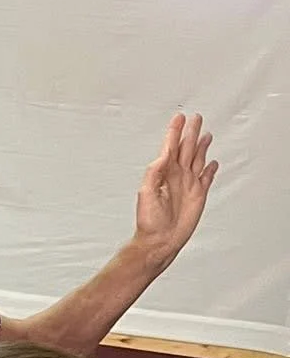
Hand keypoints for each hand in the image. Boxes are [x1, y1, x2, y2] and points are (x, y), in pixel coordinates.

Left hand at [132, 112, 215, 274]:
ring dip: (201, 147)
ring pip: (197, 159)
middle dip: (191, 133)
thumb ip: (154, 171)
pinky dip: (210, 169)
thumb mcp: (146, 192)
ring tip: (205, 134)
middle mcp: (177, 176)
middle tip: (196, 118)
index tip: (179, 117)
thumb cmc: (149, 221)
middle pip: (186, 148)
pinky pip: (206, 178)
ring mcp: (188, 184)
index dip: (175, 131)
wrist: (160, 240)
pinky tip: (211, 163)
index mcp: (164, 173)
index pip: (170, 146)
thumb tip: (163, 154)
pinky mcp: (198, 195)